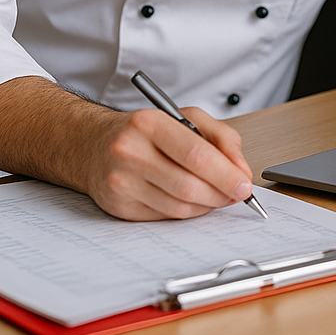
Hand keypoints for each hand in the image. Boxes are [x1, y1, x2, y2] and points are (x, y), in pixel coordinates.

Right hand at [0, 77, 255, 221]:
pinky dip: (186, 212)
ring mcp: (120, 182)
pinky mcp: (118, 206)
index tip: (245, 186)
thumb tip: (241, 172)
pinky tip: (192, 200)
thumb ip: (221, 139)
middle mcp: (129, 153)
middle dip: (221, 195)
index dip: (225, 175)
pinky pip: (164, 217)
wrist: (90, 145)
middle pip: (188, 186)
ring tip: (216, 195)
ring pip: (178, 206)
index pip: (195, 155)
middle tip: (237, 195)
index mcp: (148, 124)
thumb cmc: (144, 131)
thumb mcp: (185, 118)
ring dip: (206, 206)